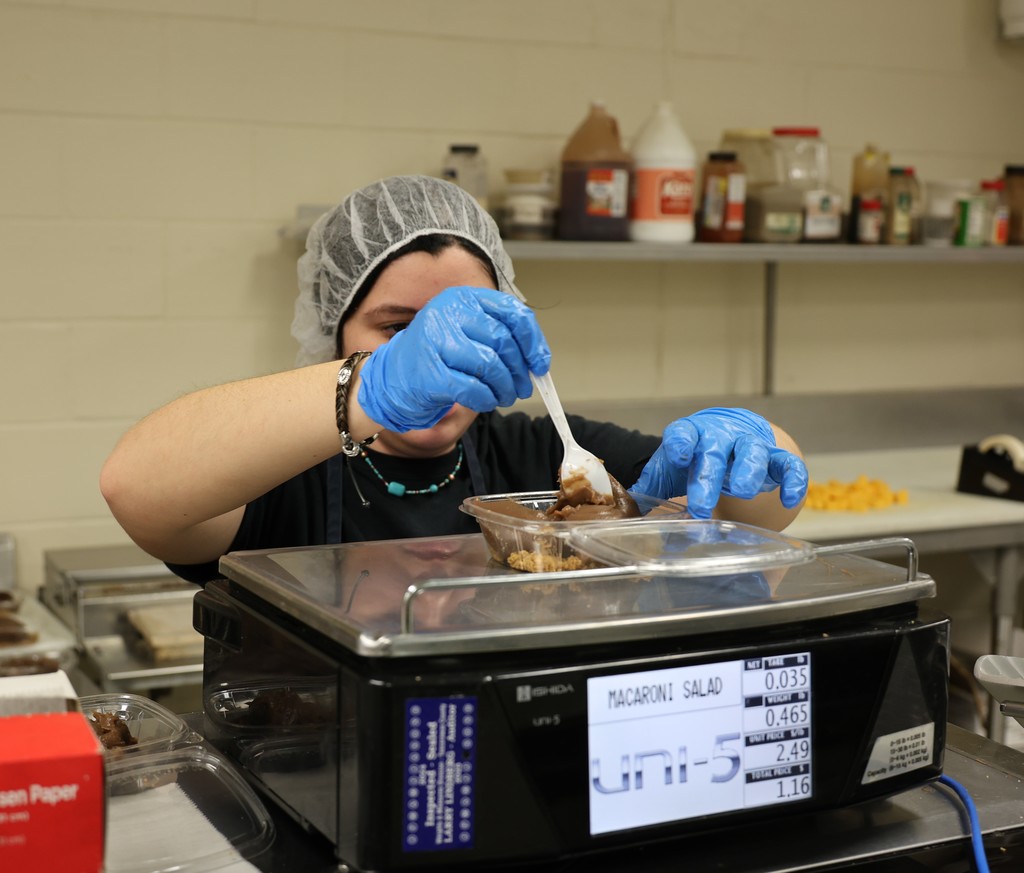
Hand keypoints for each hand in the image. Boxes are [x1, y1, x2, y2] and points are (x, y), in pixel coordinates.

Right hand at [358, 286, 550, 431]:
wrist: (394, 377)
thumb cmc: (437, 356)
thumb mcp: (466, 333)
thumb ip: (499, 338)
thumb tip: (536, 359)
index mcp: (462, 299)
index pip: (512, 312)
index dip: (533, 340)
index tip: (540, 363)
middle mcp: (448, 313)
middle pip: (503, 341)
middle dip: (520, 370)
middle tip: (523, 387)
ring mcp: (436, 341)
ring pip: (490, 365)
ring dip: (505, 387)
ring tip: (504, 396)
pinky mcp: (430, 372)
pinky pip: (473, 388)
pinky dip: (486, 399)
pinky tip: (486, 401)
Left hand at [629, 408, 807, 518]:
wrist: (725, 433)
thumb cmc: (693, 454)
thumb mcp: (668, 467)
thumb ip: (649, 487)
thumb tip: (623, 512)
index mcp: (690, 436)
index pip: (682, 434)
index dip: (681, 443)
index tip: (679, 454)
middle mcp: (720, 437)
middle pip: (716, 451)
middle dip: (709, 476)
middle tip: (702, 504)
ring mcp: (749, 445)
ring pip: (753, 452)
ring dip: (749, 470)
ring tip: (742, 491)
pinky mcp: (775, 457)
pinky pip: (789, 466)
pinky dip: (793, 480)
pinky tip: (790, 499)